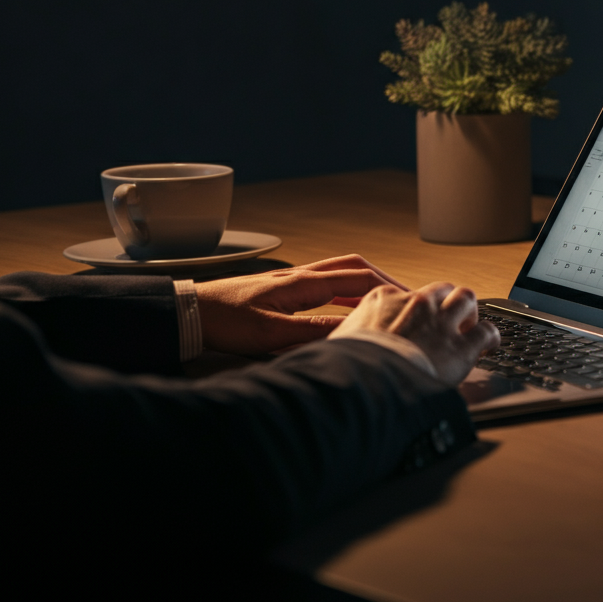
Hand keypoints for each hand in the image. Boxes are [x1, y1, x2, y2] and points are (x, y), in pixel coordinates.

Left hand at [195, 255, 410, 354]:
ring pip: (341, 270)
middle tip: (407, 295)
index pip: (358, 279)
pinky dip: (347, 286)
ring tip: (386, 297)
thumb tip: (352, 330)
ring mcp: (293, 278)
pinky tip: (349, 304)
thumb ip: (312, 331)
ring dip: (367, 280)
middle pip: (354, 267)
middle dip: (385, 278)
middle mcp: (302, 275)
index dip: (388, 287)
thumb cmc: (226, 321)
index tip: (411, 298)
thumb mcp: (271, 334)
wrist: (191, 311)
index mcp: (304, 283)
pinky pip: (326, 280)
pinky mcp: (284, 286)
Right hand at [329, 281, 499, 384]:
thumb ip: (349, 337)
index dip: (415, 309)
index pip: (407, 294)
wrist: (367, 386)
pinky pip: (487, 331)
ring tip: (469, 325)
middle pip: (442, 289)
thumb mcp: (340, 342)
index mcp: (385, 299)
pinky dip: (491, 336)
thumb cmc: (348, 368)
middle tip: (448, 319)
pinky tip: (490, 344)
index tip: (416, 321)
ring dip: (470, 312)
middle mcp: (416, 303)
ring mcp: (441, 321)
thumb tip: (339, 348)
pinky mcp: (461, 346)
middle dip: (447, 302)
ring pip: (467, 299)